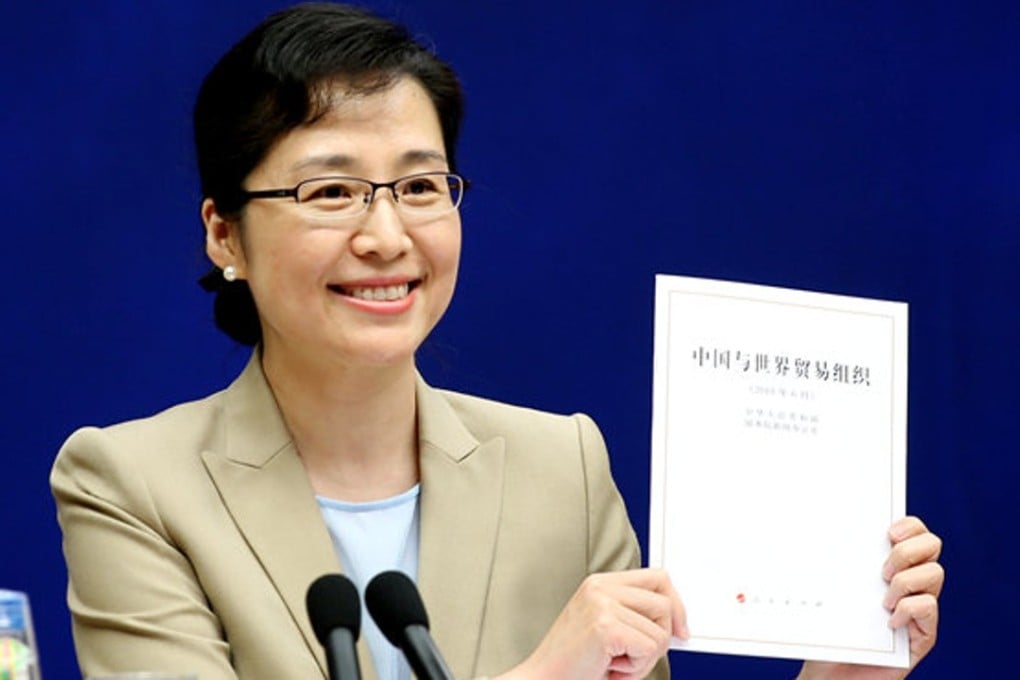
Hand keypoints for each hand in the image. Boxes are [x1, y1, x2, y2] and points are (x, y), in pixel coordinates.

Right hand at [499, 568, 686, 679]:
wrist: (544, 679)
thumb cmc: (574, 662)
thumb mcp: (606, 628)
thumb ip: (634, 615)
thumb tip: (678, 624)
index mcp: (600, 583)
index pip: (658, 578)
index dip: (676, 605)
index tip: (680, 631)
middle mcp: (600, 587)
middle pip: (664, 604)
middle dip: (660, 639)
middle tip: (633, 659)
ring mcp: (602, 604)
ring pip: (660, 631)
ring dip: (644, 660)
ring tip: (615, 664)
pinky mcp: (605, 626)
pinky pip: (649, 648)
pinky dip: (635, 669)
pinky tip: (610, 669)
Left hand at [797, 516, 942, 679]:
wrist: (830, 677)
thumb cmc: (827, 633)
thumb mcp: (827, 593)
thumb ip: (832, 564)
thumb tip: (816, 530)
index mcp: (890, 567)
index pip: (915, 532)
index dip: (910, 525)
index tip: (887, 532)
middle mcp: (910, 584)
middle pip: (933, 545)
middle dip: (908, 550)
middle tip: (881, 570)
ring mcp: (919, 610)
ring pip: (935, 573)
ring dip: (905, 580)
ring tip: (882, 600)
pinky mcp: (923, 636)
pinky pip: (929, 607)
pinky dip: (908, 609)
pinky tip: (888, 622)